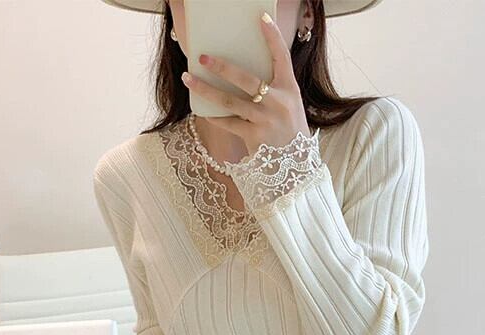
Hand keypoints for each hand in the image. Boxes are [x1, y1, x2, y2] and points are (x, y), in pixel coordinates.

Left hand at [181, 11, 309, 156]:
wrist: (295, 167)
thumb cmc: (289, 131)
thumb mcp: (289, 106)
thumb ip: (272, 89)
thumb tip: (240, 72)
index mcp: (290, 90)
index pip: (282, 57)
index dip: (272, 36)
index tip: (261, 18)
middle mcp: (278, 103)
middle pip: (246, 79)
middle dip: (222, 67)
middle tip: (203, 57)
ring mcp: (265, 120)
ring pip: (229, 101)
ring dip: (206, 90)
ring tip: (189, 78)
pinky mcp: (254, 137)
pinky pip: (229, 123)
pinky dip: (215, 116)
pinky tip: (202, 109)